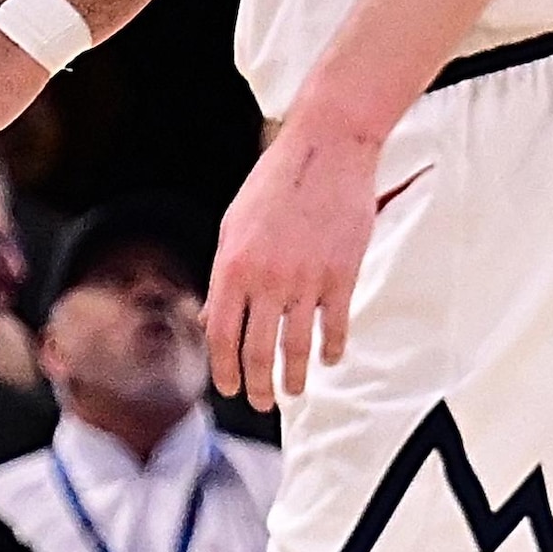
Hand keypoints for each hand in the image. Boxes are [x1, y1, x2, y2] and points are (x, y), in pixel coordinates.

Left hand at [202, 117, 384, 404]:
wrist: (327, 148)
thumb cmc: (275, 183)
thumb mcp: (233, 227)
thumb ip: (223, 278)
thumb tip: (210, 320)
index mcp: (232, 267)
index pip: (221, 335)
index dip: (224, 369)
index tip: (229, 388)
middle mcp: (266, 279)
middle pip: (257, 351)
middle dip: (257, 386)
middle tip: (261, 403)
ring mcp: (306, 280)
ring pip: (296, 347)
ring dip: (294, 378)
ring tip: (293, 392)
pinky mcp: (342, 274)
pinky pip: (335, 326)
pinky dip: (333, 349)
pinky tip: (331, 359)